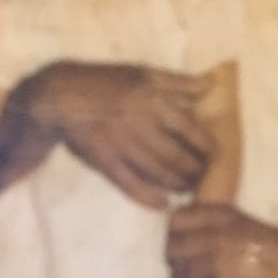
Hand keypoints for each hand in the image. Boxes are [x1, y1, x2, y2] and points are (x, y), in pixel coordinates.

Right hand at [39, 63, 214, 209]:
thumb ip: (177, 81)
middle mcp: (139, 124)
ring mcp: (122, 146)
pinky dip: (148, 198)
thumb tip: (209, 84)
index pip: (189, 128)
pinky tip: (163, 205)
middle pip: (176, 155)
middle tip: (204, 178)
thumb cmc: (105, 81)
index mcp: (151, 100)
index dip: (206, 146)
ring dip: (177, 185)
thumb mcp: (142, 72)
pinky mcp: (105, 162)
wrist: (60, 95)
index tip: (217, 156)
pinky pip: (130, 185)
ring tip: (187, 189)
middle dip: (195, 170)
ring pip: (157, 172)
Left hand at [166, 203, 277, 277]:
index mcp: (221, 217)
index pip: (175, 221)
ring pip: (178, 277)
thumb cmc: (273, 243)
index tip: (179, 242)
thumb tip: (176, 230)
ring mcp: (218, 267)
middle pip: (171, 252)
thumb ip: (210, 222)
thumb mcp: (241, 220)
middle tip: (185, 266)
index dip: (173, 234)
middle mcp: (216, 239)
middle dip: (175, 260)